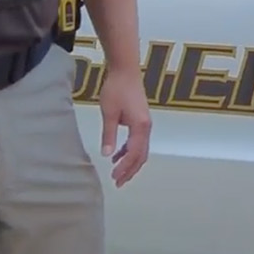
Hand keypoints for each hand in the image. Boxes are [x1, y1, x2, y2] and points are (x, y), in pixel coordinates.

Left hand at [98, 67, 152, 186]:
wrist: (125, 71)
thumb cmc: (116, 89)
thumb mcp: (109, 113)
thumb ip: (109, 135)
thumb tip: (107, 155)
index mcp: (140, 127)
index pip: (134, 154)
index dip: (125, 168)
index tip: (114, 178)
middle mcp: (146, 128)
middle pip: (141, 155)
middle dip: (130, 170)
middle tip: (118, 182)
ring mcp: (145, 124)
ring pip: (141, 150)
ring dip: (130, 162)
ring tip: (118, 172)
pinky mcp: (141, 120)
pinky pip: (138, 141)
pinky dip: (129, 151)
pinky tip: (117, 154)